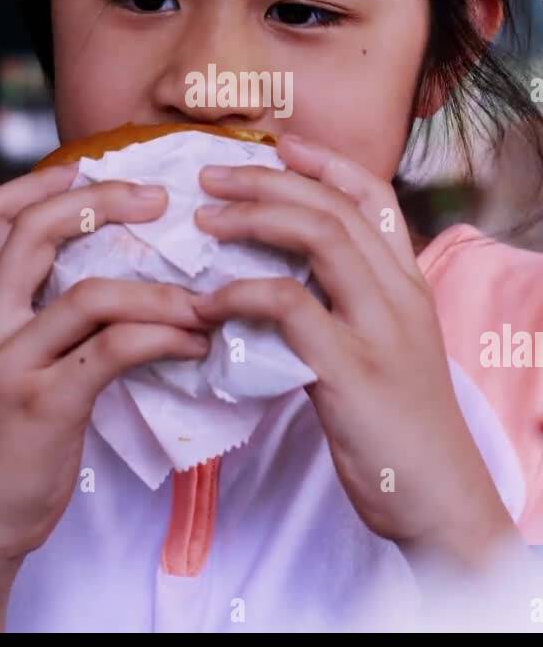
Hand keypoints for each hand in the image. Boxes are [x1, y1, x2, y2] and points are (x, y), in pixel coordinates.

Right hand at [0, 165, 210, 627]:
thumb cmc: (8, 441)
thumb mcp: (16, 365)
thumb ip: (51, 320)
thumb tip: (127, 280)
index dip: (42, 181)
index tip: (92, 164)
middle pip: (35, 231)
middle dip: (102, 202)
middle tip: (162, 199)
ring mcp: (13, 361)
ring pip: (89, 293)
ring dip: (158, 290)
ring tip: (204, 300)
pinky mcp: (45, 403)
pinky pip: (115, 349)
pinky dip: (166, 338)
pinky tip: (196, 346)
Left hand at [193, 133, 516, 568]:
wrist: (440, 501)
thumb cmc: (403, 429)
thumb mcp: (387, 352)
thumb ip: (346, 309)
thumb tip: (280, 281)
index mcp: (409, 285)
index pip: (375, 198)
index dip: (326, 163)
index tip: (278, 145)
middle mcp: (400, 295)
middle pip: (335, 208)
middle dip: (269, 181)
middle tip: (212, 175)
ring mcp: (380, 329)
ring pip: (320, 239)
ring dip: (255, 219)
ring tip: (205, 221)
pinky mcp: (352, 370)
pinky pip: (291, 308)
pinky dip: (243, 294)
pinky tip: (208, 305)